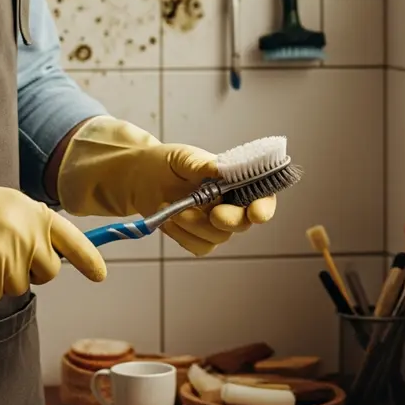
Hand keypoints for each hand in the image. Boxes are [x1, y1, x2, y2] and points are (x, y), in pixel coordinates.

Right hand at [0, 149, 105, 302]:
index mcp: (28, 208)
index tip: (101, 275)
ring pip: (18, 287)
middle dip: (28, 271)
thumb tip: (48, 251)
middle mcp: (24, 231)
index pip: (69, 238)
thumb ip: (24, 223)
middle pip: (48, 272)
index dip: (89, 258)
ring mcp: (7, 256)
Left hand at [56, 116, 276, 255]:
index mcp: (234, 181)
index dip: (264, 206)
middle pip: (242, 223)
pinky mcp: (197, 237)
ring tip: (173, 209)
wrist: (140, 178)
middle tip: (213, 213)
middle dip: (228, 219)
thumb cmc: (166, 163)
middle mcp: (229, 204)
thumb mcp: (184, 157)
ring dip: (195, 226)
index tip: (256, 213)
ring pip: (218, 237)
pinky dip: (182, 235)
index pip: (261, 196)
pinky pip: (199, 247)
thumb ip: (203, 165)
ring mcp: (213, 223)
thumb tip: (221, 169)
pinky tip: (168, 220)